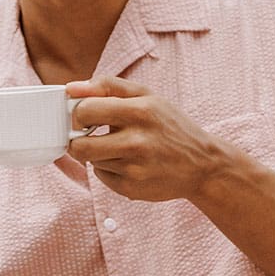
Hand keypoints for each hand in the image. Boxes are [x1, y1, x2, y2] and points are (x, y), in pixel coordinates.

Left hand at [66, 76, 228, 202]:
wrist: (203, 165)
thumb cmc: (171, 126)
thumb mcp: (146, 96)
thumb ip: (107, 86)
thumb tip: (71, 88)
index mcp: (140, 112)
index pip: (85, 111)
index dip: (78, 113)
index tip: (85, 116)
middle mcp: (137, 142)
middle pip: (79, 146)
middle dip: (78, 139)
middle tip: (89, 135)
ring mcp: (134, 169)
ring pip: (90, 161)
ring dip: (97, 154)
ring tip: (119, 148)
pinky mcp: (131, 190)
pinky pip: (101, 177)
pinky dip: (108, 169)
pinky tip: (128, 163)